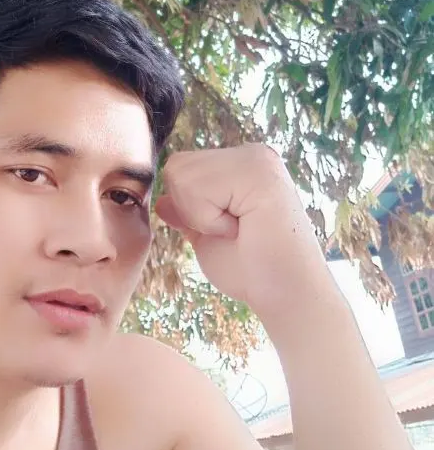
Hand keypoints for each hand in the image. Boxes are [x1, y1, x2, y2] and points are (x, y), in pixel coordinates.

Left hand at [155, 144, 334, 323]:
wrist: (287, 295)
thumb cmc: (251, 271)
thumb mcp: (207, 237)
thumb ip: (187, 214)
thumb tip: (162, 201)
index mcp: (241, 165)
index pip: (181, 168)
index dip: (189, 208)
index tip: (227, 230)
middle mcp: (251, 154)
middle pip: (177, 166)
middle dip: (191, 209)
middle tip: (232, 230)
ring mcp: (257, 159)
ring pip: (181, 175)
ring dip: (201, 215)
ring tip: (238, 229)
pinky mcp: (260, 172)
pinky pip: (197, 187)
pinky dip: (208, 218)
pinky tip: (242, 228)